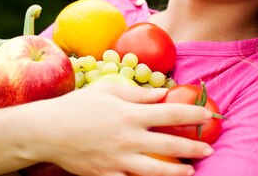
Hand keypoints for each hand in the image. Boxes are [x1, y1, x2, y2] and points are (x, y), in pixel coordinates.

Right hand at [14, 83, 213, 175]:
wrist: (48, 131)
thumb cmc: (77, 105)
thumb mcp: (107, 90)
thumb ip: (137, 93)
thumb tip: (163, 92)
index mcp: (130, 114)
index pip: (171, 113)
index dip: (193, 115)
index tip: (209, 116)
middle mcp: (129, 138)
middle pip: (170, 145)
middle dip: (193, 147)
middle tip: (209, 148)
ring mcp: (119, 160)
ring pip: (157, 171)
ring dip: (178, 171)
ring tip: (192, 171)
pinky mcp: (108, 175)